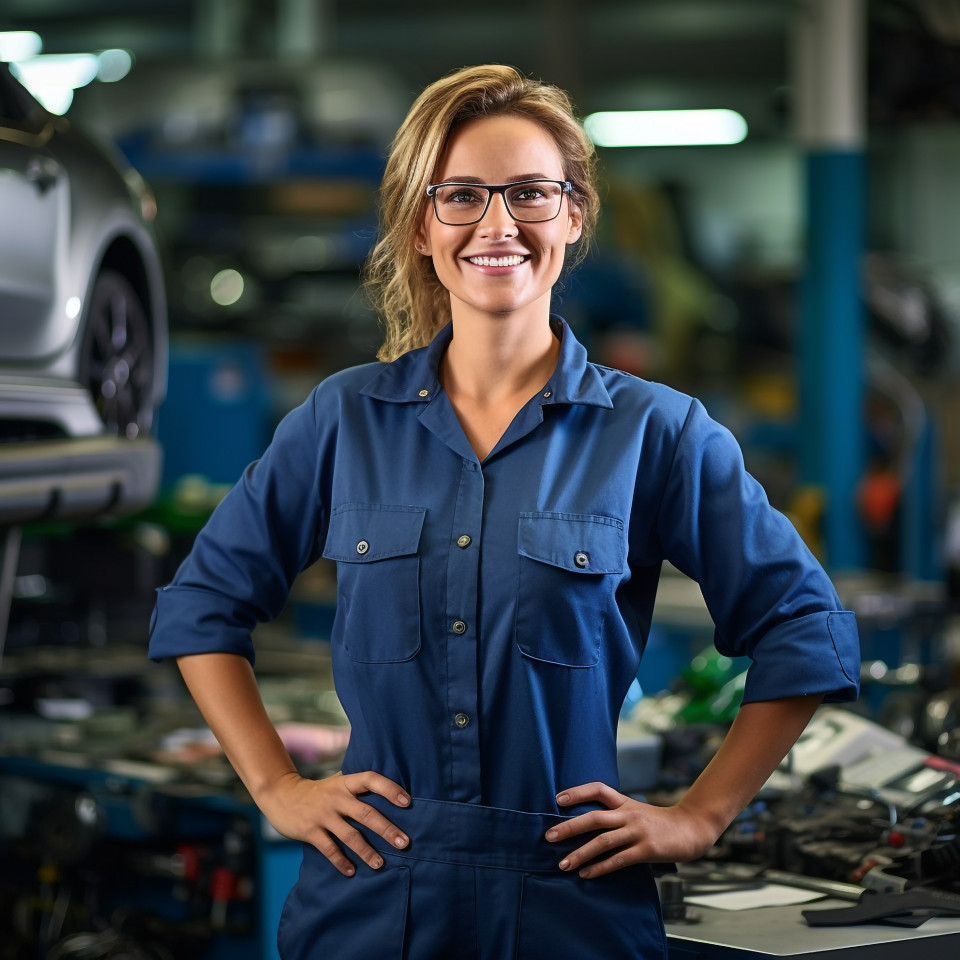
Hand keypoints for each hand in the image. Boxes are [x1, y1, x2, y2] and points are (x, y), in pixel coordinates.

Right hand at [255, 770, 410, 875]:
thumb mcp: (337, 782)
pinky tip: (352, 871)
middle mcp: (336, 797)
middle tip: (404, 843)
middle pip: (366, 813)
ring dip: (367, 851)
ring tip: (381, 864)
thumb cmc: (318, 791)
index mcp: (345, 783)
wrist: (281, 794)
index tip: (408, 802)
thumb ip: (357, 786)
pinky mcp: (310, 831)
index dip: (390, 789)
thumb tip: (390, 791)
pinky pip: (329, 849)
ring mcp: (323, 815)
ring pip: (350, 836)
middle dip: (386, 829)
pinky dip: (341, 862)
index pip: (371, 780)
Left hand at [545, 782, 721, 878]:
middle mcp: (629, 814)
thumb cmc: (660, 823)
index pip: (598, 789)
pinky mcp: (646, 850)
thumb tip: (588, 823)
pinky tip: (586, 874)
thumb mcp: (637, 811)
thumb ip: (617, 815)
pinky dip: (600, 867)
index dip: (578, 792)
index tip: (558, 799)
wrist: (691, 829)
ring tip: (563, 864)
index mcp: (625, 803)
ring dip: (580, 853)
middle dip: (569, 827)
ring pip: (603, 842)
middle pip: (594, 817)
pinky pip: (618, 860)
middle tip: (549, 836)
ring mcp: (637, 832)